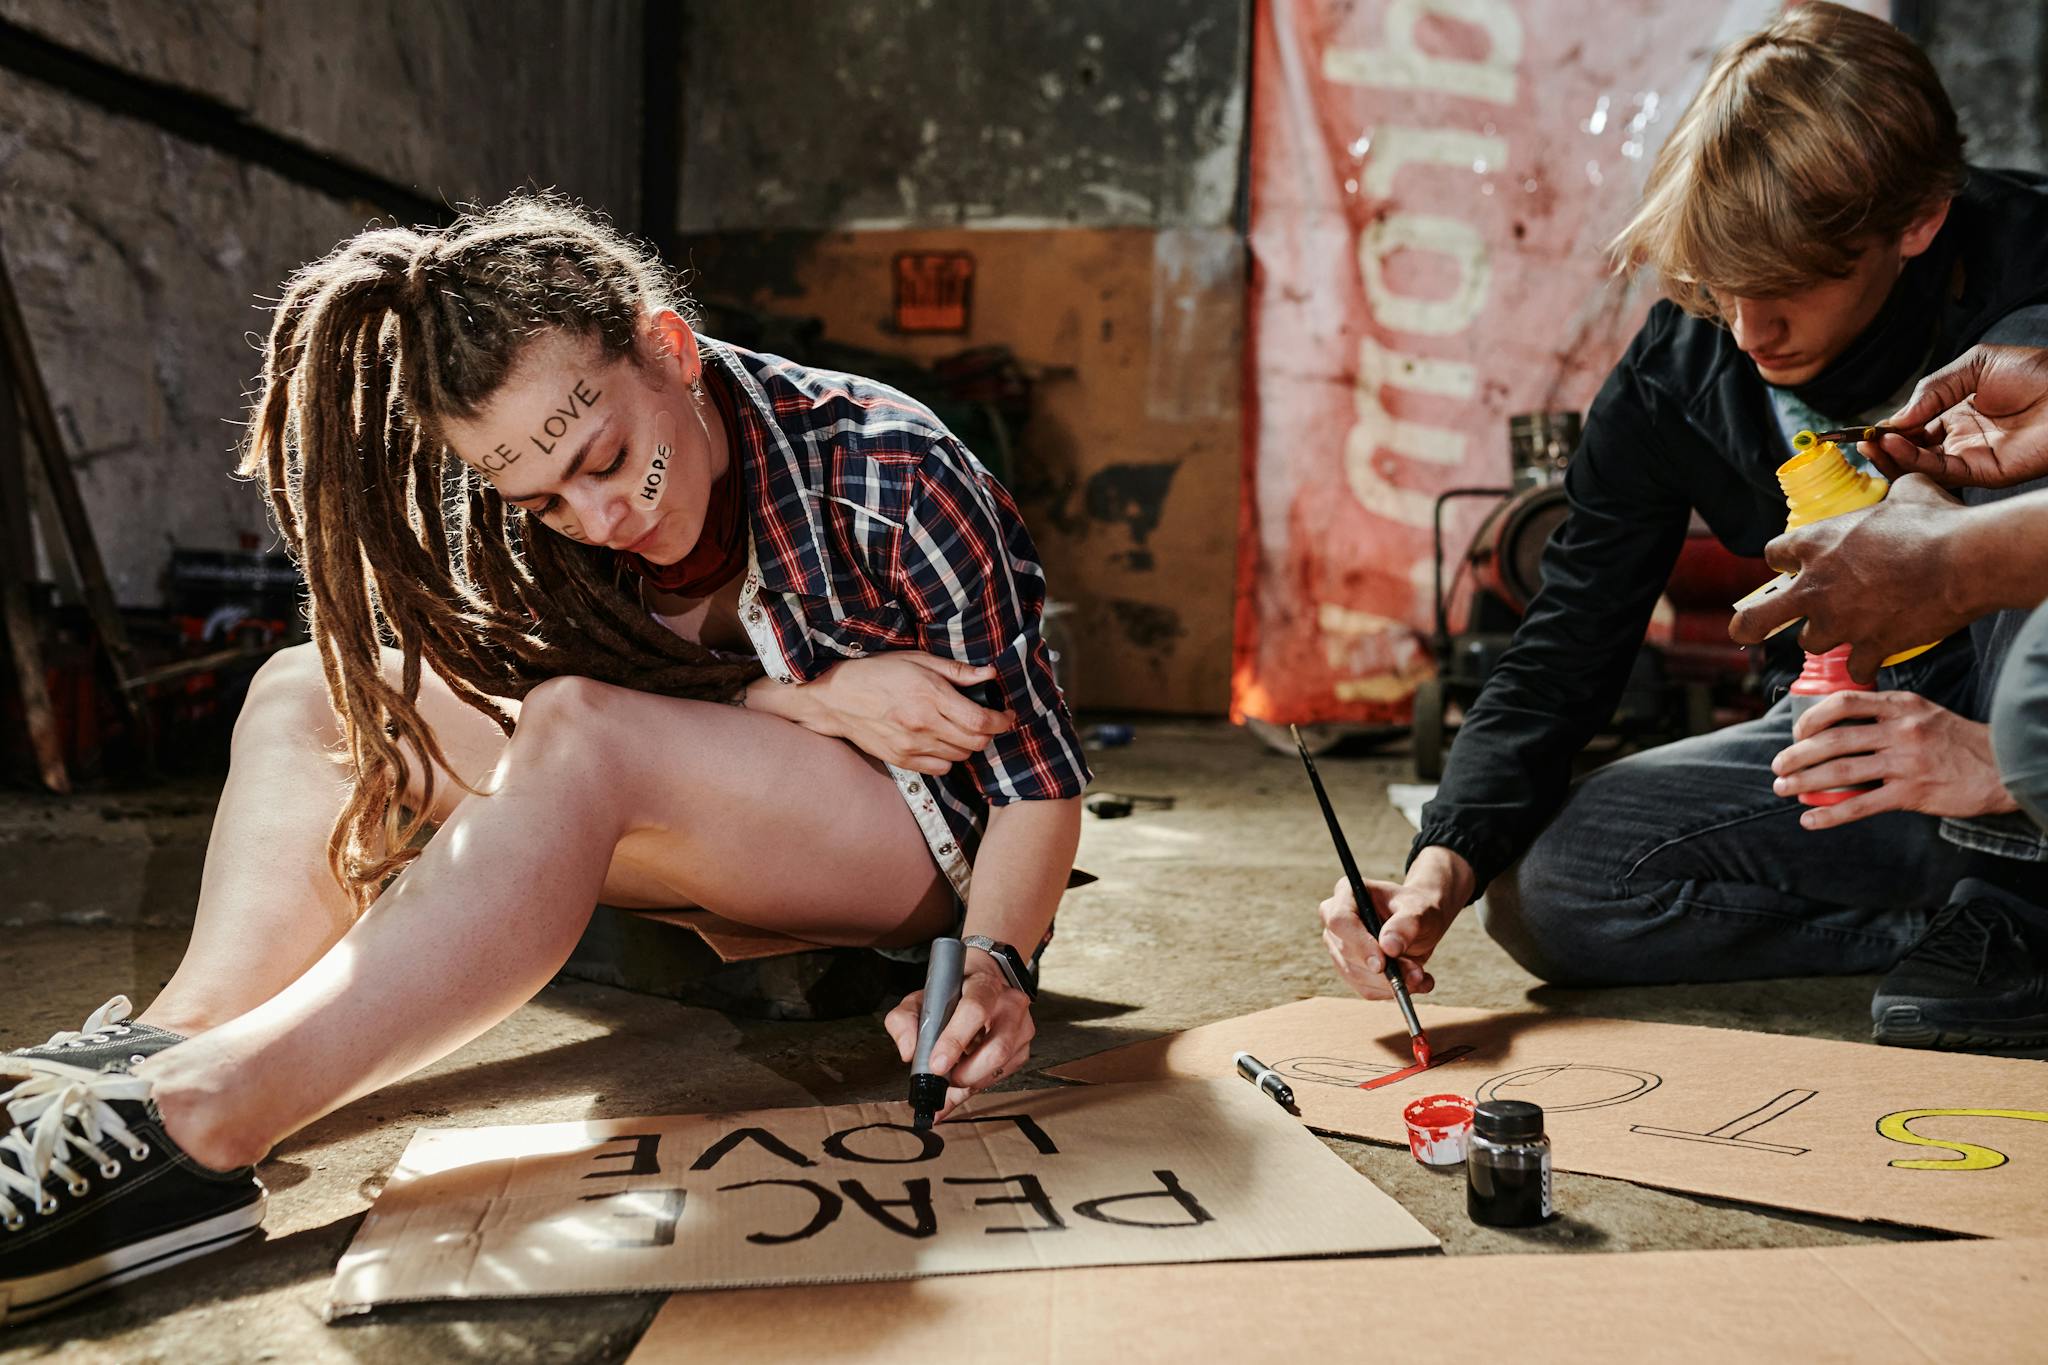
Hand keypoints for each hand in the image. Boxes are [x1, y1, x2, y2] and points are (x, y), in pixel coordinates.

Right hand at [797, 652, 1013, 773]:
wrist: (837, 699)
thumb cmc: (878, 673)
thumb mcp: (918, 660)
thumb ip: (956, 671)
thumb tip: (990, 675)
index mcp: (930, 696)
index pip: (981, 721)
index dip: (1002, 721)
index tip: (1007, 715)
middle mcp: (924, 725)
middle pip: (976, 742)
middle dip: (989, 733)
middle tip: (987, 721)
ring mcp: (912, 746)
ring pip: (961, 757)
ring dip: (968, 745)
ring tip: (961, 729)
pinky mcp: (902, 760)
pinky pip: (941, 768)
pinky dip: (949, 758)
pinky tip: (942, 742)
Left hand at [884, 952, 1033, 1121]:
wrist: (981, 984)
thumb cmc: (951, 994)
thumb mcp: (920, 1000)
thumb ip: (904, 1022)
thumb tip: (909, 1053)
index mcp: (984, 985)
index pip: (974, 1011)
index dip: (955, 1040)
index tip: (937, 1064)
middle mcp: (1010, 1004)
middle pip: (997, 1047)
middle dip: (967, 1072)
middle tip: (945, 1077)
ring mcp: (1022, 1027)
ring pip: (1002, 1065)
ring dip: (973, 1079)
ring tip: (954, 1074)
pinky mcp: (1024, 1048)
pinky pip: (1004, 1075)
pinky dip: (981, 1081)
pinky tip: (969, 1071)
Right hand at [1317, 847, 1472, 1000]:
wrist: (1422, 923)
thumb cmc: (1419, 909)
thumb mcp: (1420, 911)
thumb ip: (1406, 925)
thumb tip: (1389, 947)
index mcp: (1347, 893)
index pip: (1340, 921)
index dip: (1359, 944)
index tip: (1382, 965)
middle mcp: (1335, 919)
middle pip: (1346, 951)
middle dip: (1383, 969)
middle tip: (1417, 973)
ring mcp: (1338, 945)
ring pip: (1355, 974)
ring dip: (1390, 983)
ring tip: (1422, 978)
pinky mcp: (1349, 968)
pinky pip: (1365, 989)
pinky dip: (1391, 991)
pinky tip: (1415, 983)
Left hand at [1729, 475, 1974, 681]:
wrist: (1965, 561)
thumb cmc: (1936, 522)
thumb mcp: (1907, 492)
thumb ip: (1891, 495)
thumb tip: (1904, 488)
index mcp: (1815, 544)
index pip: (1774, 554)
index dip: (1784, 560)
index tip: (1794, 564)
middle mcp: (1815, 587)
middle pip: (1756, 619)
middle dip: (1749, 624)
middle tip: (1750, 627)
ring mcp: (1839, 622)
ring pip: (1810, 642)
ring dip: (1825, 636)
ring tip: (1846, 628)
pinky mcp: (1869, 647)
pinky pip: (1854, 668)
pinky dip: (1865, 664)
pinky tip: (1875, 657)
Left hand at [1771, 690, 2016, 829]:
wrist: (2002, 767)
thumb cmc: (1956, 740)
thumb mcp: (1922, 712)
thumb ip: (1885, 713)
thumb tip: (1837, 721)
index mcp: (1900, 705)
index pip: (1844, 702)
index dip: (1812, 718)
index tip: (1796, 733)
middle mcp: (1900, 730)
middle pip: (1833, 740)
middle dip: (1796, 755)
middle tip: (1778, 767)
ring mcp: (1905, 762)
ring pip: (1841, 772)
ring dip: (1804, 781)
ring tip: (1783, 789)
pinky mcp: (1911, 793)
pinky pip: (1861, 805)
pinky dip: (1830, 814)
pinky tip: (1810, 820)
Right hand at [1866, 344, 2047, 487]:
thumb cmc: (2038, 373)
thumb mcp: (1975, 365)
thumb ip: (1933, 389)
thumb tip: (1895, 418)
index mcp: (1957, 414)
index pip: (1913, 428)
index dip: (1890, 429)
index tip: (1867, 428)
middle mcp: (1961, 439)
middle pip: (1911, 452)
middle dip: (1883, 448)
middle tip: (1862, 441)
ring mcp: (1971, 457)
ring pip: (1920, 466)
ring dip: (1892, 457)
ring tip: (1873, 443)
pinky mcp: (1984, 472)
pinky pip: (1941, 471)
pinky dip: (1913, 461)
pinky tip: (1896, 444)